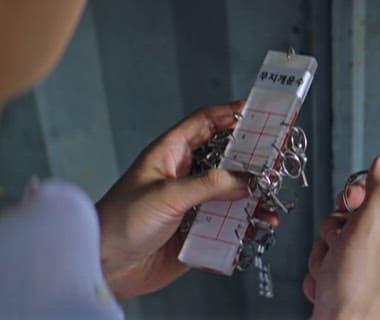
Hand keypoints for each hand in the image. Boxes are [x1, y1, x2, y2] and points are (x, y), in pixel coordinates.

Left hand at [96, 101, 277, 299]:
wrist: (106, 269)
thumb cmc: (119, 222)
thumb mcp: (166, 195)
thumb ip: (209, 185)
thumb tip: (245, 179)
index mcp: (170, 155)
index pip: (203, 123)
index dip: (229, 114)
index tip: (256, 111)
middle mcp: (184, 176)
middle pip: (225, 157)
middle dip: (250, 156)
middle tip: (274, 156)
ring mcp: (193, 204)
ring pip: (231, 191)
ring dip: (253, 193)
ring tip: (271, 194)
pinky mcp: (199, 231)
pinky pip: (230, 223)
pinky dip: (247, 222)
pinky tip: (259, 223)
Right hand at [304, 152, 379, 319]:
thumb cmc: (357, 294)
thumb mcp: (367, 230)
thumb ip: (377, 191)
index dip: (365, 191)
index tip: (352, 200)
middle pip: (358, 213)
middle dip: (338, 227)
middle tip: (341, 242)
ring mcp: (371, 269)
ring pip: (338, 236)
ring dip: (326, 250)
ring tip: (332, 270)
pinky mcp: (351, 282)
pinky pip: (330, 260)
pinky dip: (322, 270)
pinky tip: (327, 285)